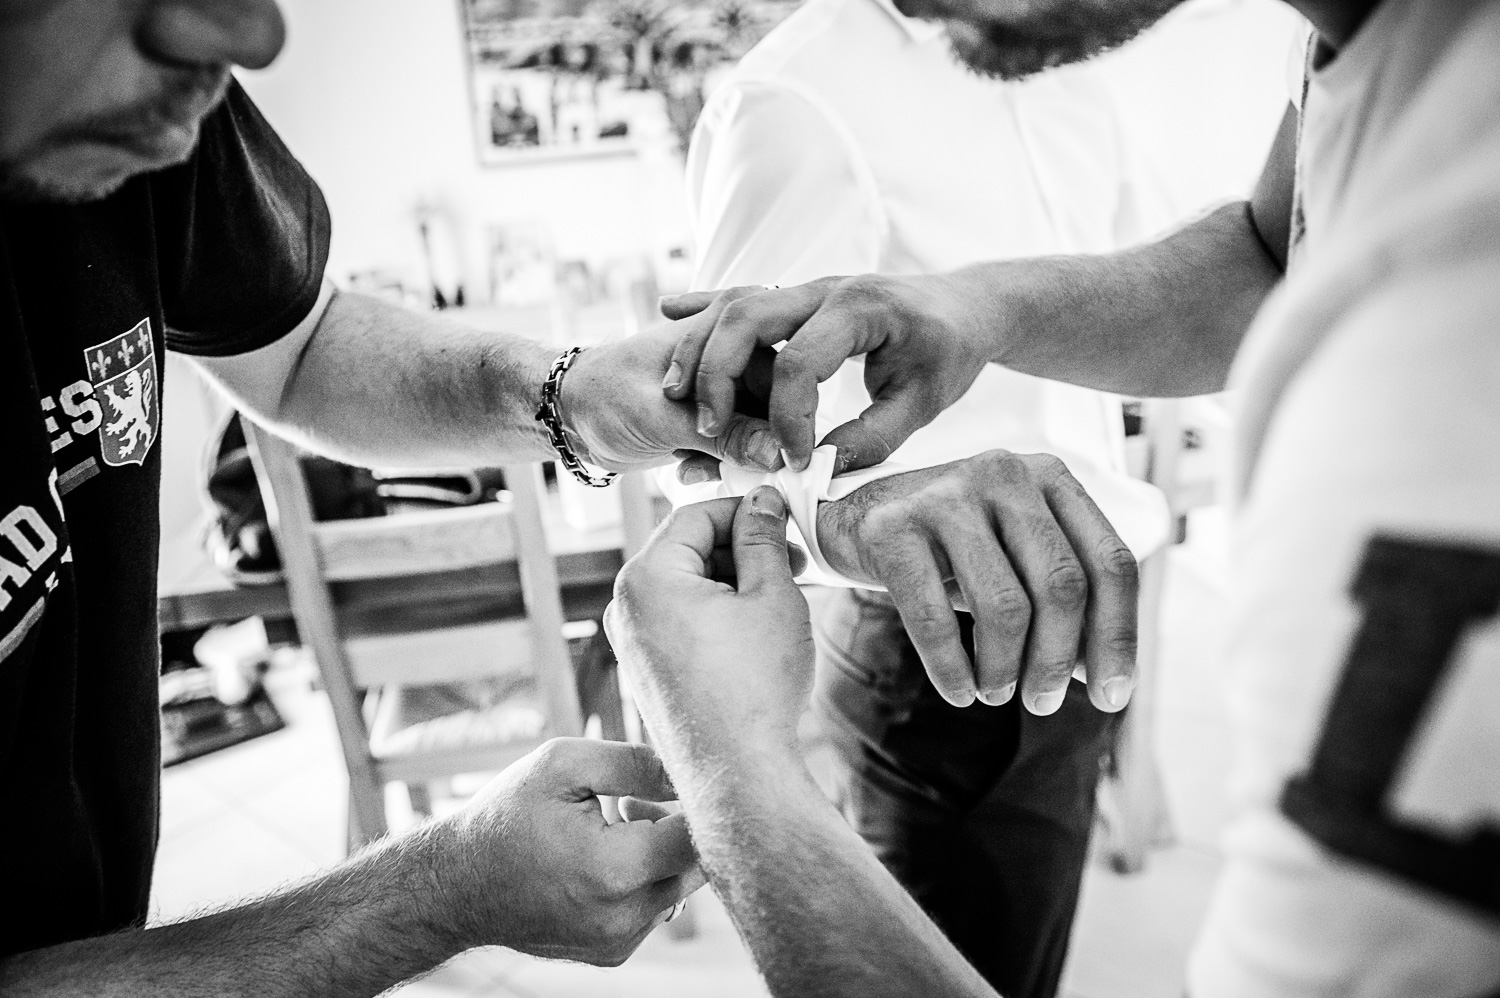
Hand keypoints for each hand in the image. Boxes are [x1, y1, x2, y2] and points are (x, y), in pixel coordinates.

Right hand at [434, 737, 705, 965]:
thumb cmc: (506, 817)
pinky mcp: (613, 954)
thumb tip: (689, 771)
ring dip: (658, 853)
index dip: (697, 800)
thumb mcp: (563, 766)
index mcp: (615, 869)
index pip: (700, 837)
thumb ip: (636, 763)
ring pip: (678, 886)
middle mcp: (624, 917)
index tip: (675, 779)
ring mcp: (619, 942)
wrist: (455, 886)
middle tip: (629, 803)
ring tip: (610, 828)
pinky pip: (653, 908)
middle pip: (697, 865)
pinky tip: (598, 861)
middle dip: (675, 826)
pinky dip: (640, 880)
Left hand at [562, 324, 781, 473]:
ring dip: (738, 454)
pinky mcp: (713, 416)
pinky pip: (737, 440)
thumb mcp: (660, 417)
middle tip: (738, 467)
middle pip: (773, 400)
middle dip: (757, 439)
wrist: (568, 414)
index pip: (775, 369)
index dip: (781, 412)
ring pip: (758, 425)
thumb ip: (721, 436)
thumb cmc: (600, 395)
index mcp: (718, 331)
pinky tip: (693, 468)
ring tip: (700, 467)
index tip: (779, 452)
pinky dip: (721, 460)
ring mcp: (721, 388)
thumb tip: (775, 452)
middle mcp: (727, 356)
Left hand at [604, 489, 814, 774]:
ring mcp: (631, 643)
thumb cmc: (754, 687)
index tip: (783, 516)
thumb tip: (762, 501)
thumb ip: (763, 538)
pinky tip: (758, 631)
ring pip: (686, 588)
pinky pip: (679, 623)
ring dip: (733, 583)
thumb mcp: (772, 595)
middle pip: (687, 550)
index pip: (696, 515)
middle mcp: (625, 607)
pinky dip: (717, 615)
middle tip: (793, 559)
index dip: (745, 509)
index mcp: (647, 577)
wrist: (737, 774)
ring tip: (783, 597)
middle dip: (741, 549)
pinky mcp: (645, 672)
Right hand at [659, 275, 990, 473]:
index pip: (800, 364)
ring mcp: (807, 287)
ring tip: (677, 396)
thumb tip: (820, 469)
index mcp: (861, 310)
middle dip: (717, 376)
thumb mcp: (923, 403)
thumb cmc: (949, 352)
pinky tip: (670, 313)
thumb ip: (873, 437)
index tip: (795, 462)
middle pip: (747, 319)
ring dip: (701, 349)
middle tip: (707, 430)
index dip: (788, 420)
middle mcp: (826, 289)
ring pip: (734, 305)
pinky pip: (741, 296)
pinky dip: (705, 308)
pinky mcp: (797, 295)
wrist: (964, 305)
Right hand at [815, 451, 1137, 714]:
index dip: (1118, 636)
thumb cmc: (951, 547)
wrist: (854, 515)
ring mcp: (945, 496)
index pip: (1110, 562)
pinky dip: (952, 670)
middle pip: (1062, 585)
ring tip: (994, 694)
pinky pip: (934, 618)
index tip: (1112, 696)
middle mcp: (1003, 474)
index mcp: (1049, 477)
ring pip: (1004, 606)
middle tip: (1042, 703)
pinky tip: (959, 691)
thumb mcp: (1015, 557)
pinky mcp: (892, 528)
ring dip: (1005, 670)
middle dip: (1057, 661)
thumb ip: (1062, 604)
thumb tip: (1107, 679)